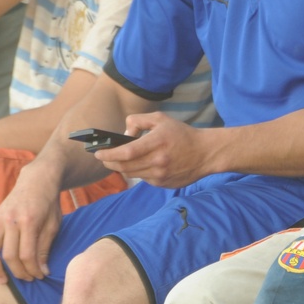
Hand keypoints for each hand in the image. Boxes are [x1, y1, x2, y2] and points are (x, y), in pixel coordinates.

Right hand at [0, 166, 61, 282]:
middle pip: (9, 255)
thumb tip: (43, 270)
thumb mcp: (53, 224)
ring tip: (3, 281)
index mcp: (28, 222)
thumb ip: (46, 247)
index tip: (40, 276)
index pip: (27, 254)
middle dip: (19, 272)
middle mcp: (10, 221)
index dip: (33, 269)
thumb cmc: (48, 204)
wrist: (37, 181)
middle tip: (28, 279)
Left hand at [94, 112, 214, 187]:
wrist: (205, 153)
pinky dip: (138, 172)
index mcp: (157, 143)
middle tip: (104, 158)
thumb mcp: (161, 119)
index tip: (98, 153)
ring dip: (122, 168)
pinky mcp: (163, 184)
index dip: (109, 154)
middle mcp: (158, 161)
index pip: (126, 152)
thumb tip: (125, 133)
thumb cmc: (182, 134)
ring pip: (132, 174)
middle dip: (110, 163)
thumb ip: (139, 120)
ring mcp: (160, 175)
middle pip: (124, 166)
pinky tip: (142, 164)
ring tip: (121, 160)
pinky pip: (143, 179)